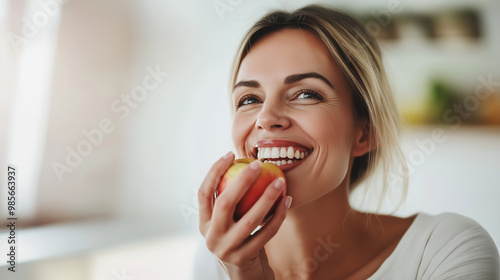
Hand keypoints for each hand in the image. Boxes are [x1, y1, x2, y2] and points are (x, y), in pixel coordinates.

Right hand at [198, 151, 291, 279]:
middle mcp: (211, 236)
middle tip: (258, 164)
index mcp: (204, 222)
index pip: (203, 193)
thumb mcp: (228, 221)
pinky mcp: (245, 257)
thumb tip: (244, 161)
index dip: (214, 172)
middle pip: (225, 203)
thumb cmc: (239, 237)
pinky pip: (266, 232)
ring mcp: (227, 248)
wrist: (244, 274)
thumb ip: (230, 198)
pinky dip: (279, 216)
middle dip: (242, 181)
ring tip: (280, 181)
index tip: (230, 154)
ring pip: (250, 219)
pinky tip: (288, 200)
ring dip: (267, 197)